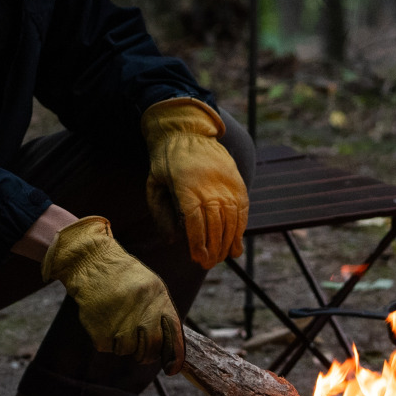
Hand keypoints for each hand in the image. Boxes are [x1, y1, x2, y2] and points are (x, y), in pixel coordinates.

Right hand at [40, 217, 182, 368]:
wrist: (92, 263)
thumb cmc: (124, 277)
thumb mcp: (151, 286)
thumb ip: (161, 313)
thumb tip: (170, 347)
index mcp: (158, 298)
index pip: (173, 335)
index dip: (174, 355)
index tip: (172, 368)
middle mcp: (141, 311)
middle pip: (150, 348)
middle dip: (146, 354)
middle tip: (141, 352)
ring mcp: (120, 322)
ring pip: (127, 350)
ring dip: (122, 343)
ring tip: (116, 321)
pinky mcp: (100, 330)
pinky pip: (108, 347)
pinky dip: (105, 339)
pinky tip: (103, 319)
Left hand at [141, 97, 247, 269]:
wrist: (187, 131)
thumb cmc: (166, 162)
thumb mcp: (154, 184)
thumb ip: (161, 213)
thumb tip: (173, 240)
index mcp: (186, 185)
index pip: (195, 220)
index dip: (198, 242)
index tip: (197, 258)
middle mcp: (210, 184)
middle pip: (216, 222)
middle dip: (214, 247)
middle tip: (208, 264)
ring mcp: (226, 182)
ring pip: (232, 218)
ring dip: (228, 241)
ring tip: (222, 257)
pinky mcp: (237, 181)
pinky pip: (242, 208)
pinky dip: (241, 227)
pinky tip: (236, 242)